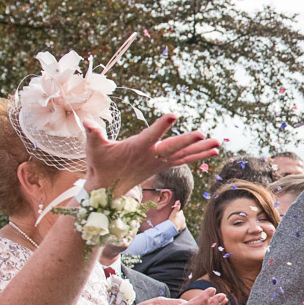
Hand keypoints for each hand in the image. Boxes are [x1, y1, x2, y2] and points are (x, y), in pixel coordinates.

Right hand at [85, 115, 219, 195]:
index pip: (151, 135)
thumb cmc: (100, 164)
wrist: (108, 189)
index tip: (172, 116)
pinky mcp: (162, 164)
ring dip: (201, 149)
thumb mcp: (93, 148)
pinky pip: (184, 160)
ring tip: (217, 143)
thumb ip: (92, 134)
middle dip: (188, 141)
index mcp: (137, 148)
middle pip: (173, 148)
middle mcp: (151, 156)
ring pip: (183, 155)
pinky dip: (197, 155)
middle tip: (203, 134)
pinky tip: (211, 149)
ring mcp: (159, 162)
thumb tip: (86, 122)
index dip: (161, 126)